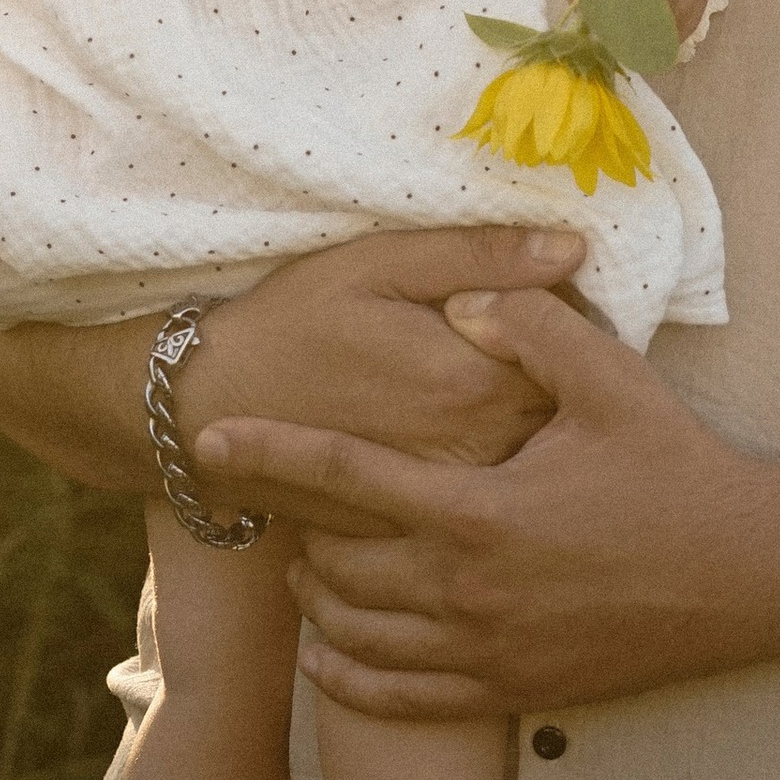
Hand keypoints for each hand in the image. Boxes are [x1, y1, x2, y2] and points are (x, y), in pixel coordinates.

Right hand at [171, 225, 584, 517]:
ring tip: (500, 394)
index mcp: (470, 381)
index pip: (571, 360)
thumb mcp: (380, 265)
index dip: (574, 333)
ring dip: (536, 439)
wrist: (205, 406)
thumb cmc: (295, 320)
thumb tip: (573, 249)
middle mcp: (466, 452)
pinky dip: (489, 476)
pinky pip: (478, 505)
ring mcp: (439, 502)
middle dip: (565, 389)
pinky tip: (469, 443)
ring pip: (527, 470)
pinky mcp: (412, 530)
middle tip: (545, 353)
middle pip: (559, 425)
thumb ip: (479, 256)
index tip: (559, 308)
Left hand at [198, 291, 779, 716]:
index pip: (344, 478)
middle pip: (336, 569)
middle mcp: (467, 592)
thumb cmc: (677, 469)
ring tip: (304, 563)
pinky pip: (399, 698)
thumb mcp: (611, 379)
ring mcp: (486, 651)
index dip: (270, 453)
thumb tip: (457, 305)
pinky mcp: (510, 691)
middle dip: (292, 530)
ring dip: (315, 601)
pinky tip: (329, 653)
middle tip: (280, 496)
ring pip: (356, 638)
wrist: (747, 576)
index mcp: (480, 511)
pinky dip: (348, 677)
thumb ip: (529, 329)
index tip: (212, 437)